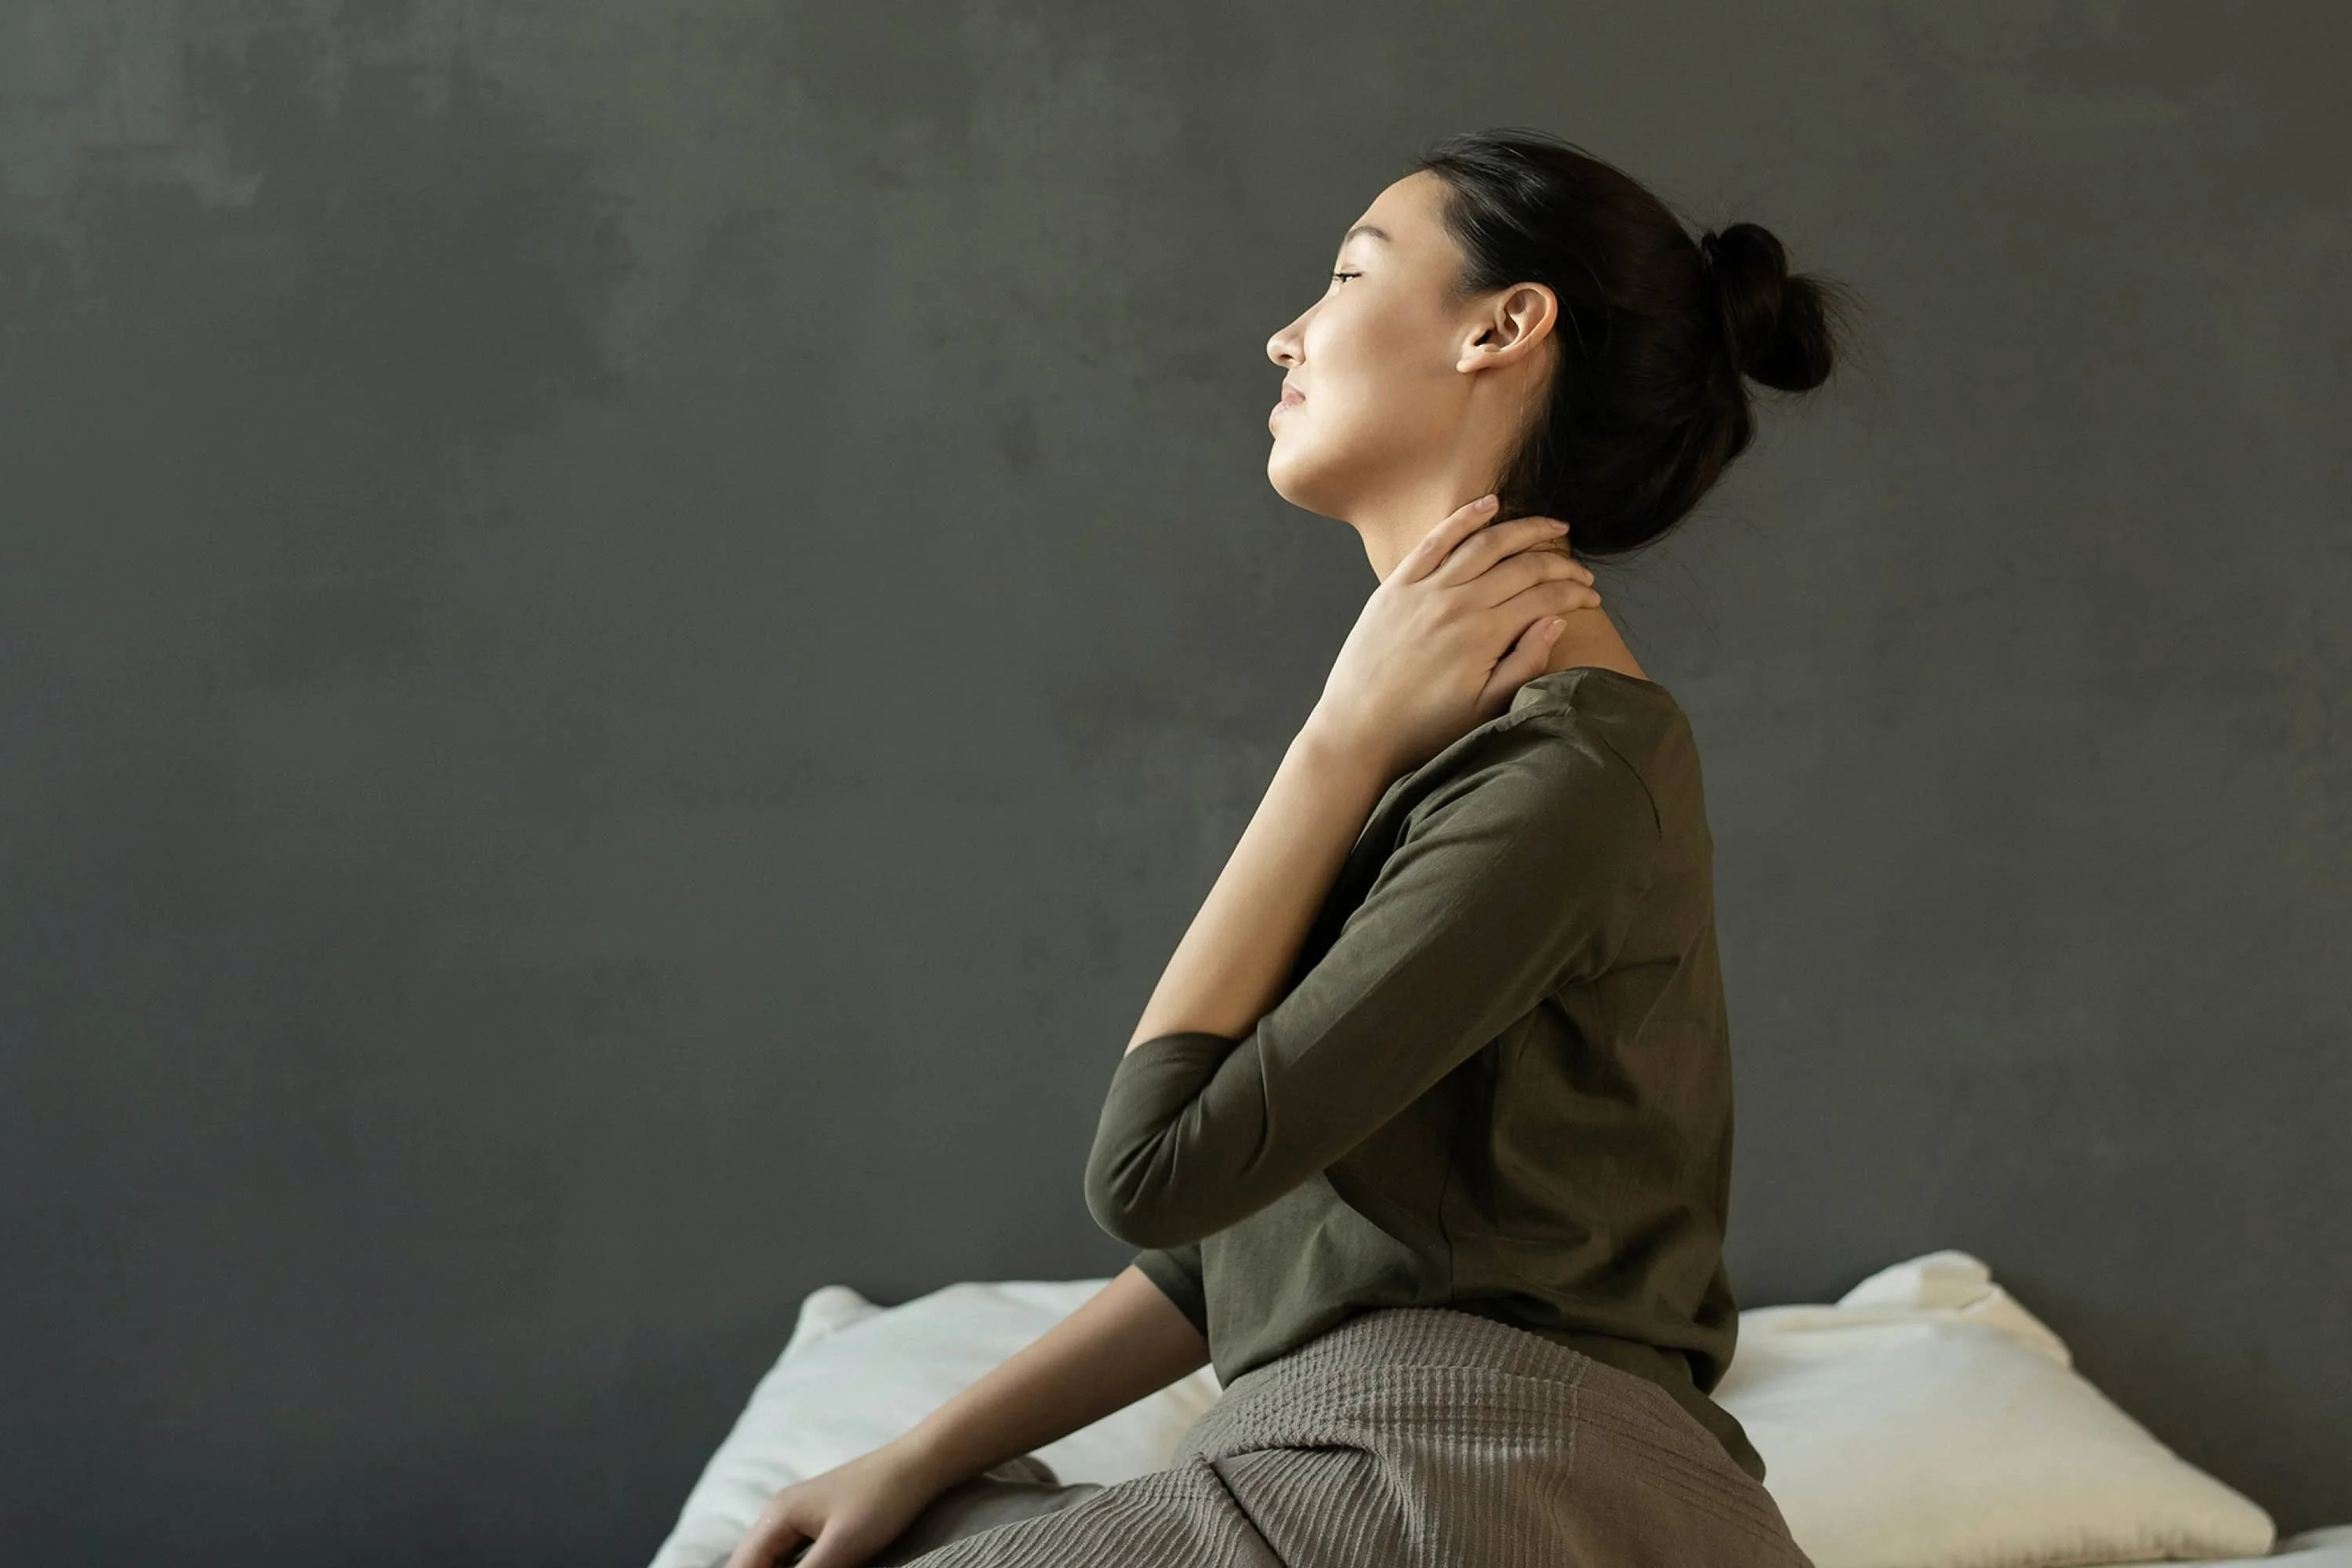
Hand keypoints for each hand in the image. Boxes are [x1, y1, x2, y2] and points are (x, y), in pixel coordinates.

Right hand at [725, 1439, 948, 1567]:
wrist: (919, 1465)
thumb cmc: (882, 1500)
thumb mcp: (842, 1548)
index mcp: (777, 1516)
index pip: (742, 1567)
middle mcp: (780, 1514)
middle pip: (753, 1563)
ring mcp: (800, 1516)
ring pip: (773, 1561)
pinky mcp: (821, 1522)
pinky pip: (793, 1556)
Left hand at [1305, 494, 1599, 777]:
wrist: (1358, 729)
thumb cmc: (1423, 728)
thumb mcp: (1485, 709)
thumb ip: (1525, 663)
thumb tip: (1557, 620)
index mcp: (1483, 635)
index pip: (1544, 596)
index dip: (1575, 593)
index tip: (1591, 598)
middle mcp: (1457, 603)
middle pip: (1522, 565)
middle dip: (1560, 563)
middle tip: (1581, 570)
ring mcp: (1425, 589)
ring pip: (1486, 543)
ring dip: (1525, 529)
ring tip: (1552, 526)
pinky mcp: (1397, 585)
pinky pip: (1436, 540)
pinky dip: (1465, 517)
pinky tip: (1490, 504)